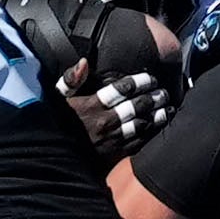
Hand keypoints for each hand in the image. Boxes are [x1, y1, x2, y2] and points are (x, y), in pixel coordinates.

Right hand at [62, 62, 178, 156]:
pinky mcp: (115, 154)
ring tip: (167, 106)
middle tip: (163, 91)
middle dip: (153, 97)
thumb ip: (71, 80)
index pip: (122, 89)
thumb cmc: (56, 124)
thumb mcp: (57, 99)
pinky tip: (160, 126)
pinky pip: (139, 142)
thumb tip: (84, 62)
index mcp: (91, 106)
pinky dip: (152, 132)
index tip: (151, 79)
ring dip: (157, 114)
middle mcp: (104, 122)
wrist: (52, 156)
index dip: (140, 82)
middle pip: (136, 106)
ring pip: (142, 124)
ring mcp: (111, 139)